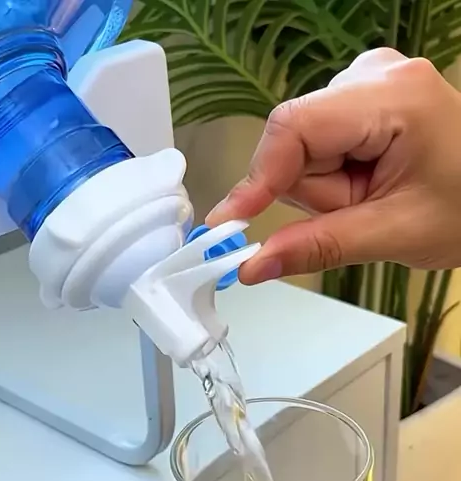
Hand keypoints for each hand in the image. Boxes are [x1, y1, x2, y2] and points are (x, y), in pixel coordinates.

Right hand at [206, 48, 460, 283]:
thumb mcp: (392, 234)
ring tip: (374, 198)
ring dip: (329, 188)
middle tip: (363, 212)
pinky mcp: (362, 99)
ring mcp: (368, 82)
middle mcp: (376, 73)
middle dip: (319, 191)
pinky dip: (336, 176)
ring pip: (304, 149)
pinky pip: (319, 144)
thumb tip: (254, 265)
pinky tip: (370, 183)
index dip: (256, 179)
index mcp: (392, 96)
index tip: (230, 224)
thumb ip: (318, 248)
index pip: (294, 128)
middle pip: (297, 142)